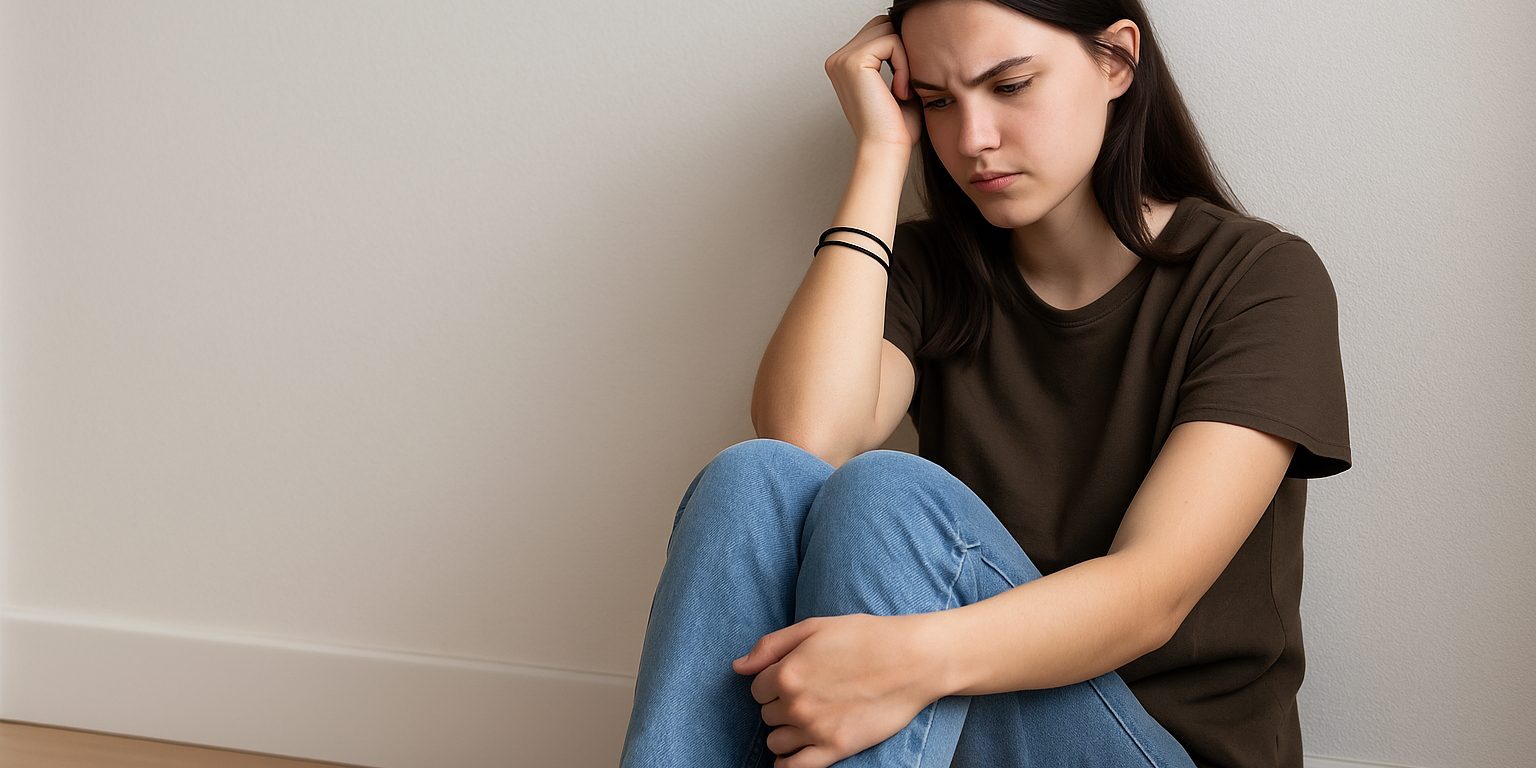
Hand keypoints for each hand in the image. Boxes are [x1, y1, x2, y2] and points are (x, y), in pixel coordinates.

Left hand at [731, 612, 949, 766]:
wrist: (912, 660)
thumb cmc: (865, 637)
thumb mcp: (814, 627)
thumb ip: (770, 646)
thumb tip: (738, 667)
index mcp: (786, 673)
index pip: (756, 688)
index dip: (773, 682)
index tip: (794, 676)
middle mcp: (796, 704)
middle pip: (766, 714)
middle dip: (780, 705)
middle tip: (809, 693)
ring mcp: (815, 730)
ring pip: (776, 742)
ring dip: (786, 732)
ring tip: (808, 719)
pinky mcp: (835, 749)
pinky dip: (787, 764)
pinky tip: (792, 756)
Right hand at [824, 14, 923, 150]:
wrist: (886, 151)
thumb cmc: (894, 128)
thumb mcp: (898, 84)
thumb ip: (899, 58)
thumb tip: (912, 33)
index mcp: (843, 65)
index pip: (878, 32)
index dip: (899, 50)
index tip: (904, 85)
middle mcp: (838, 60)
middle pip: (882, 25)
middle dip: (902, 49)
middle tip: (905, 85)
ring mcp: (842, 59)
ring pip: (888, 30)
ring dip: (904, 58)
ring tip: (902, 89)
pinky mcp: (853, 62)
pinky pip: (892, 42)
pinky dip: (904, 65)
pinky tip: (900, 92)